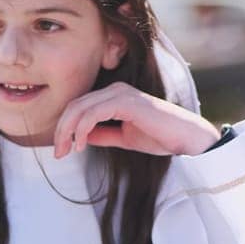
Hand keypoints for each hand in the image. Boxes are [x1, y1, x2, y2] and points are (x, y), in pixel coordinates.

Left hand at [52, 82, 219, 157]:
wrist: (186, 140)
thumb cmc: (160, 137)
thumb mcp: (124, 138)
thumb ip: (103, 135)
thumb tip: (80, 137)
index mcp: (114, 96)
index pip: (79, 107)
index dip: (65, 127)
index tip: (61, 150)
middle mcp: (115, 90)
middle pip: (75, 105)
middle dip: (61, 129)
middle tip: (58, 153)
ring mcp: (120, 94)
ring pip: (80, 108)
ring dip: (68, 131)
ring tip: (66, 151)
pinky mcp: (126, 102)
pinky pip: (93, 113)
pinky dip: (81, 129)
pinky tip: (80, 145)